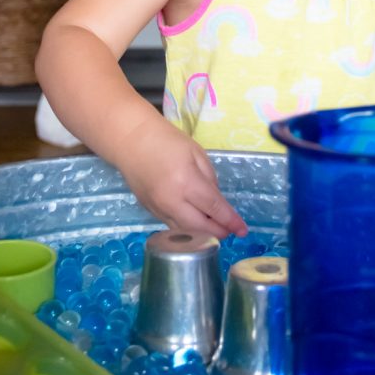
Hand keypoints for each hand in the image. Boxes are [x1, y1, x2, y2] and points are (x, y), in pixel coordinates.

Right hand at [116, 116, 247, 238]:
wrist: (131, 140)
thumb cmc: (167, 140)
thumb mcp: (196, 153)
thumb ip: (209, 179)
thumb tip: (216, 202)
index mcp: (187, 182)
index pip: (214, 208)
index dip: (230, 221)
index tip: (243, 230)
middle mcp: (172, 200)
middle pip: (200, 227)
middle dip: (219, 232)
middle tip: (230, 230)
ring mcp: (158, 208)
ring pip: (185, 232)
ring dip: (203, 234)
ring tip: (215, 230)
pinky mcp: (149, 210)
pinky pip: (172, 226)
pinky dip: (187, 229)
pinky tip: (196, 224)